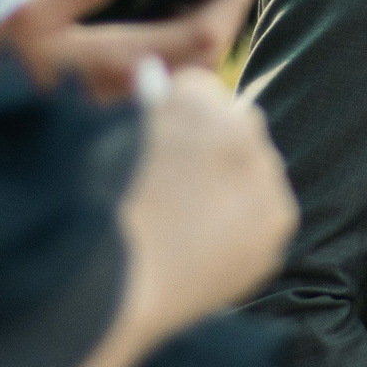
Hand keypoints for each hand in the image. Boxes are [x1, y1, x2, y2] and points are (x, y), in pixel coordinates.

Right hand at [0, 0, 251, 100]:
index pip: (203, 36)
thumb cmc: (1, 70)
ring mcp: (138, 123)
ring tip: (196, 14)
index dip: (229, 7)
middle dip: (222, 26)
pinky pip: (175, 104)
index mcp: (118, 63)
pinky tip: (168, 53)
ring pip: (196, 87)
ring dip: (205, 51)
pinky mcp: (132, 138)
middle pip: (210, 63)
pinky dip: (185, 73)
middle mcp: (137, 99)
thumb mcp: (35, 14)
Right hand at [115, 68, 297, 346]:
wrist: (111, 286)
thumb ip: (146, 110)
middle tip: (180, 186)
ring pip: (257, 169)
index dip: (176, 116)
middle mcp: (241, 127)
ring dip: (234, 186)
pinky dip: (246, 226)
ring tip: (189, 223)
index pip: (199, 87)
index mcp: (194, 98)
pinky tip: (207, 248)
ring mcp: (266, 176)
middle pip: (237, 123)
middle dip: (215, 145)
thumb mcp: (106, 138)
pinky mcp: (279, 222)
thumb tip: (156, 80)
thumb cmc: (88, 210)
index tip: (161, 141)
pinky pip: (268, 212)